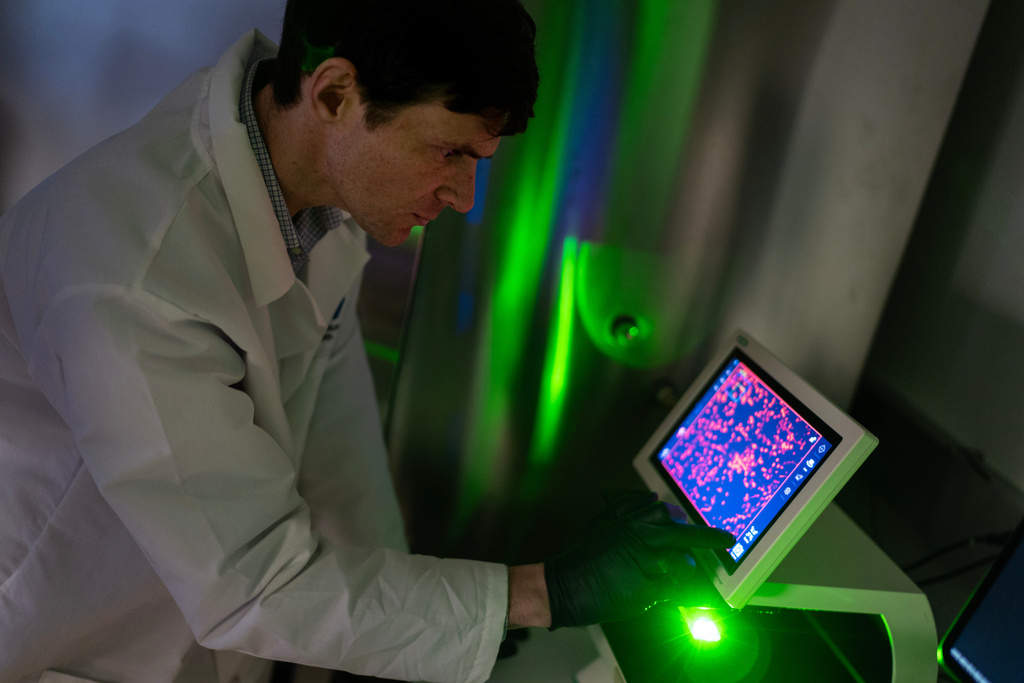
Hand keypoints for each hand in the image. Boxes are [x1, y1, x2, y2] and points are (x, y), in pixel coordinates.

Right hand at [544, 493, 734, 628]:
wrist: (564, 587)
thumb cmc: (582, 558)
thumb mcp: (602, 524)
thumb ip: (627, 508)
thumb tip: (651, 497)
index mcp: (631, 523)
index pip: (668, 514)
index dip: (685, 521)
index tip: (698, 524)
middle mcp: (642, 541)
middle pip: (686, 536)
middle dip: (711, 538)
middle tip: (726, 541)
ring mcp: (646, 566)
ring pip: (683, 565)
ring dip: (684, 570)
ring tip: (675, 575)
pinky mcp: (647, 591)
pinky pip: (673, 590)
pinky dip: (676, 592)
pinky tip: (669, 592)